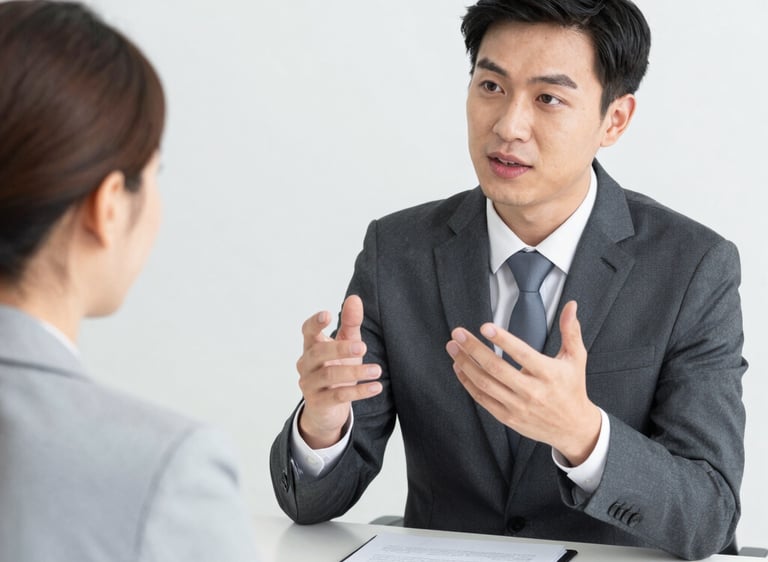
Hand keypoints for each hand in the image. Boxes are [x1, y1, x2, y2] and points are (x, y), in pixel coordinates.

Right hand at [296, 295, 381, 448]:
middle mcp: (306, 364)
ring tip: (377, 370)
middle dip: (340, 349)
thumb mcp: (346, 344)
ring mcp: (309, 384)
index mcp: (311, 346)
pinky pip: (338, 396)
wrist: (325, 409)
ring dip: (355, 372)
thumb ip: (350, 323)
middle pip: (318, 353)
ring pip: (329, 375)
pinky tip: (376, 387)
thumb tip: (355, 298)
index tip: (328, 314)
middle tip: (363, 347)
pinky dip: (359, 391)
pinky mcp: (318, 403)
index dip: (315, 323)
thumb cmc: (336, 369)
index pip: (307, 331)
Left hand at [446, 301, 600, 464]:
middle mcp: (532, 391)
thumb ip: (570, 331)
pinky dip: (468, 382)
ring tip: (453, 347)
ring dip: (465, 364)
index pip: (522, 354)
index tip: (485, 327)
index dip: (503, 340)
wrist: (572, 427)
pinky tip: (459, 368)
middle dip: (473, 349)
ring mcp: (518, 406)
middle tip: (458, 333)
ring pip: (485, 384)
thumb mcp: (576, 358)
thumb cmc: (572, 388)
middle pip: (496, 368)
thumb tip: (570, 306)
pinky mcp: (507, 416)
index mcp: (548, 374)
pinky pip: (482, 399)